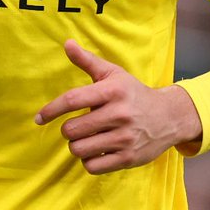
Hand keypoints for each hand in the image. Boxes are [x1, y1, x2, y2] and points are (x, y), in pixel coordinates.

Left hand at [34, 39, 202, 174]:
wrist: (169, 116)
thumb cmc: (133, 93)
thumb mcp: (113, 74)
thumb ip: (87, 61)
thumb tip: (66, 43)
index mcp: (112, 91)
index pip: (72, 100)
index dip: (51, 110)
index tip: (39, 118)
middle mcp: (119, 114)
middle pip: (72, 130)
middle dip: (68, 130)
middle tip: (77, 127)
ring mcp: (125, 138)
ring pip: (79, 150)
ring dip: (77, 146)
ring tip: (86, 139)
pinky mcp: (129, 158)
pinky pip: (93, 166)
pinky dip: (88, 160)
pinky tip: (96, 151)